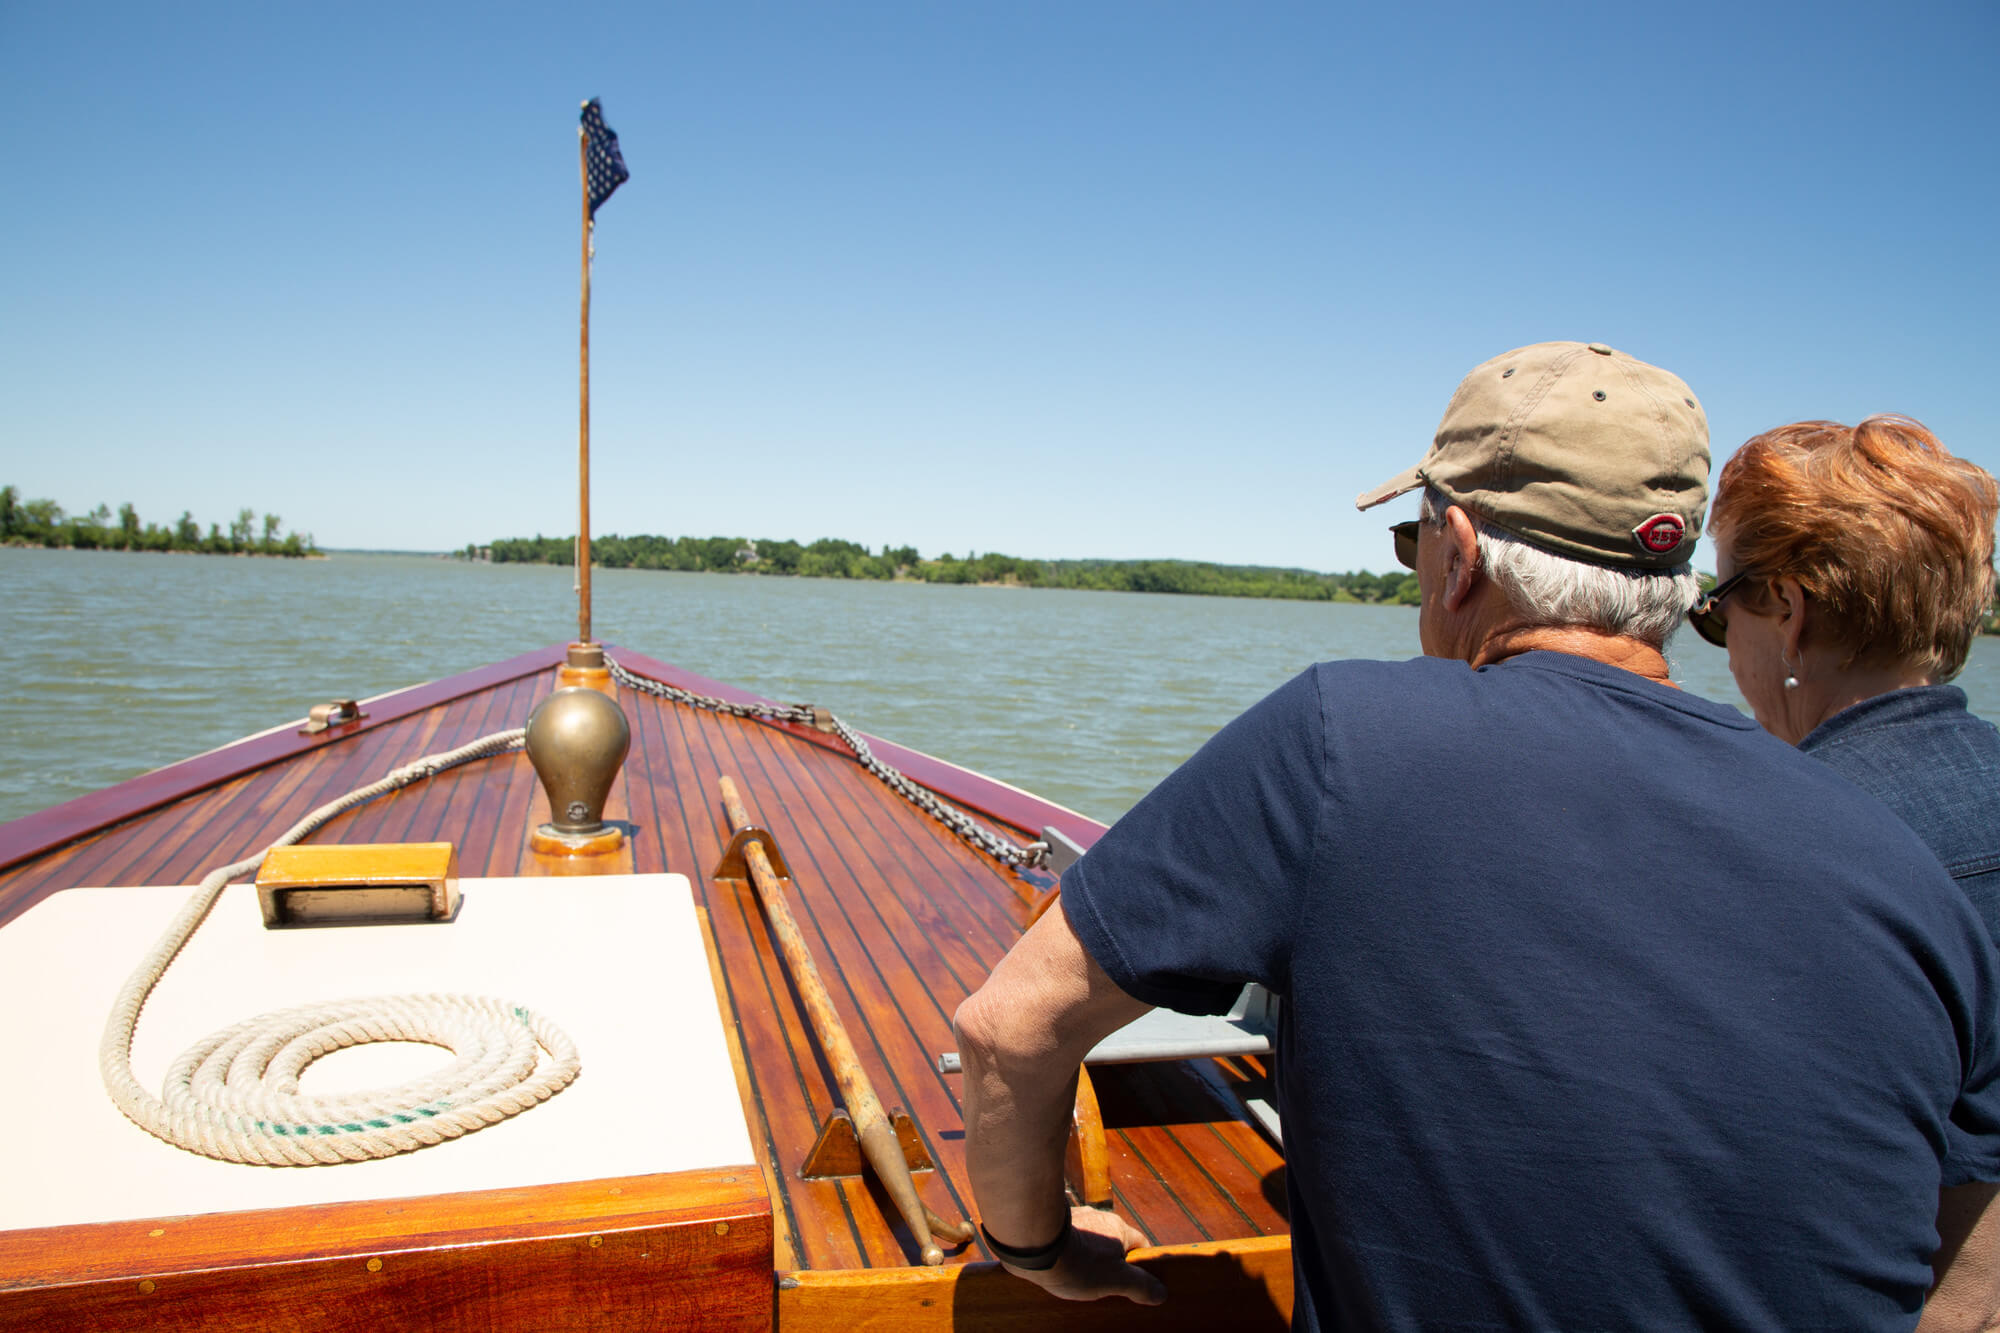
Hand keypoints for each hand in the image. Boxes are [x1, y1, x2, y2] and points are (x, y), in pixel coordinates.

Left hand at [1001, 1206, 1165, 1304]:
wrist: (1033, 1245)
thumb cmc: (1078, 1263)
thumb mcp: (1115, 1281)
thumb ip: (1140, 1286)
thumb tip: (1161, 1293)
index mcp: (1119, 1228)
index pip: (1139, 1244)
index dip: (1139, 1264)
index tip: (1134, 1281)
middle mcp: (1099, 1217)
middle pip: (1113, 1241)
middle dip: (1109, 1261)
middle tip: (1102, 1282)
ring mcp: (1075, 1217)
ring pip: (1089, 1238)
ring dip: (1087, 1253)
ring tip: (1077, 1274)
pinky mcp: (1054, 1222)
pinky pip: (1067, 1237)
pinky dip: (1067, 1249)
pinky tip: (1060, 1264)